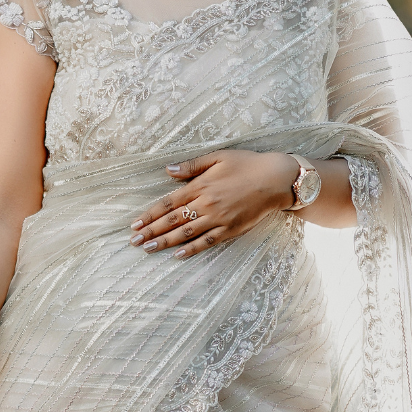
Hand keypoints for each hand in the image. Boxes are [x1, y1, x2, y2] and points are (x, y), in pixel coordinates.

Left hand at [129, 150, 297, 258]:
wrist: (276, 179)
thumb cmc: (247, 164)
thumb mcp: (218, 156)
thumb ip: (191, 165)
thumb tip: (167, 170)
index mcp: (201, 185)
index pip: (168, 203)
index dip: (150, 214)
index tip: (135, 224)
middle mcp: (207, 204)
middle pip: (173, 220)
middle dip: (152, 232)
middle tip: (134, 242)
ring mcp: (219, 219)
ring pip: (187, 233)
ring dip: (166, 242)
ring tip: (148, 249)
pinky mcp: (231, 229)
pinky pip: (208, 242)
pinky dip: (192, 249)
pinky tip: (178, 255)